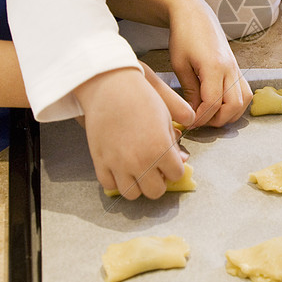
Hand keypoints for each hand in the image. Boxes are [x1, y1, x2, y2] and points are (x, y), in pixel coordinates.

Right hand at [75, 66, 194, 199]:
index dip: (174, 168)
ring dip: (138, 185)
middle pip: (155, 191)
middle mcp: (140, 162)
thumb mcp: (166, 116)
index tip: (170, 161)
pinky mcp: (100, 162)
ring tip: (138, 171)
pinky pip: (110, 186)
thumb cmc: (141, 97)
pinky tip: (121, 169)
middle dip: (159, 181)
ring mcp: (118, 164)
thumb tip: (181, 160)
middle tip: (156, 169)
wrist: (109, 87)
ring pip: (132, 194)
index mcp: (160, 149)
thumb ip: (174, 142)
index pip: (176, 175)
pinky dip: (117, 181)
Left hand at [103, 0, 251, 128]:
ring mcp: (236, 68)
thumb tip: (194, 113)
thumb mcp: (180, 64)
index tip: (189, 123)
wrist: (195, 14)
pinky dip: (236, 104)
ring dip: (229, 114)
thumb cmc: (183, 36)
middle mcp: (230, 69)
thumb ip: (189, 91)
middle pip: (233, 106)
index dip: (201, 118)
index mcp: (214, 67)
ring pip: (243, 101)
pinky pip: (245, 92)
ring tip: (211, 116)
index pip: (213, 103)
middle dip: (216, 120)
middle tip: (200, 122)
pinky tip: (221, 106)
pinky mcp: (237, 68)